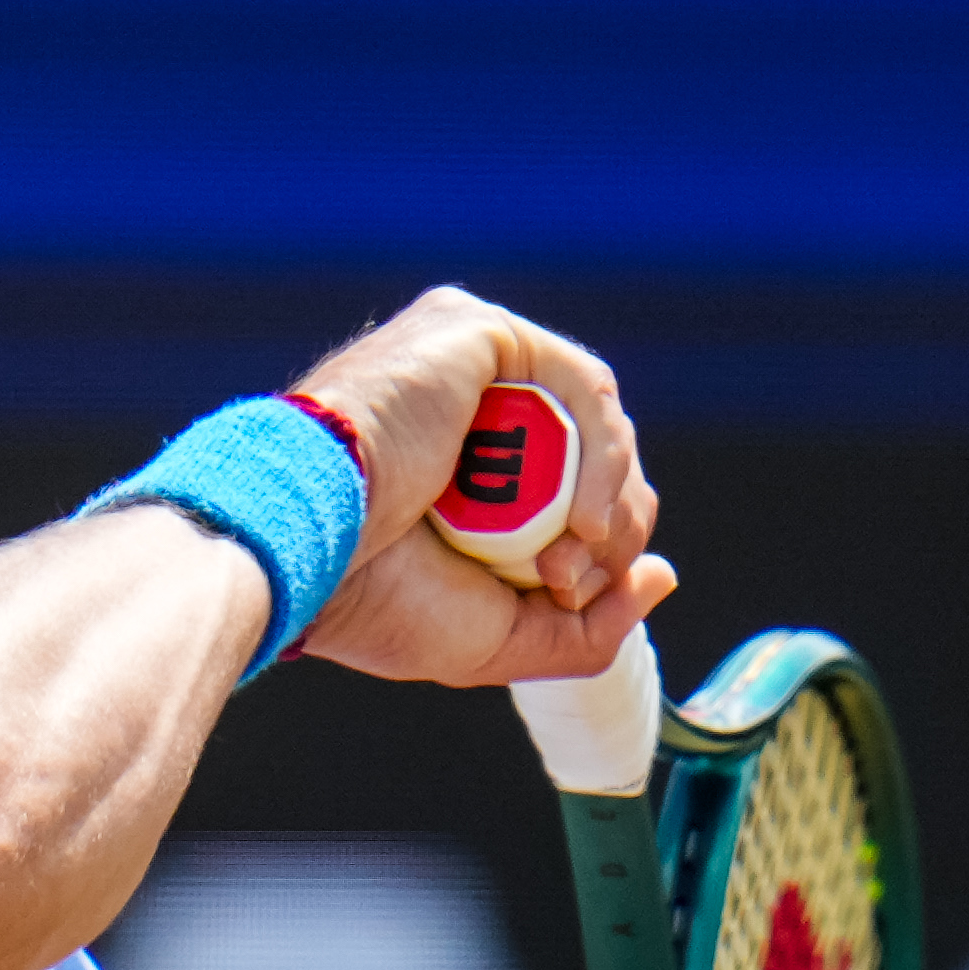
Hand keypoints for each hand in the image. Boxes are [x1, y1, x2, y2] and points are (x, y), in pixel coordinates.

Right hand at [284, 287, 672, 685]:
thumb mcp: (494, 636)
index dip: (601, 548)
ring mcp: (472, 363)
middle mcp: (470, 404)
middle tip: (565, 584)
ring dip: (607, 501)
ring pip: (596, 421)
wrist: (306, 550)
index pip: (573, 491)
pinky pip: (581, 383)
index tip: (569, 597)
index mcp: (462, 466)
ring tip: (564, 560)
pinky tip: (584, 514)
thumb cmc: (373, 599)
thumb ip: (586, 623)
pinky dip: (601, 454)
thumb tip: (661, 575)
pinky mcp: (477, 333)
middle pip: (593, 456)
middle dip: (609, 532)